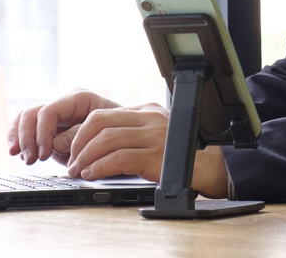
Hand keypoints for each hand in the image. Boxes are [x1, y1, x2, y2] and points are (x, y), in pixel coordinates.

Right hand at [9, 88, 120, 165]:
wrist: (129, 138)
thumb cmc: (121, 132)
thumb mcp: (104, 132)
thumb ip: (78, 135)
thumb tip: (54, 143)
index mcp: (79, 99)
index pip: (49, 111)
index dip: (42, 133)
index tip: (45, 154)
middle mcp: (64, 104)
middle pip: (32, 114)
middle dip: (27, 137)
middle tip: (31, 159)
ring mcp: (56, 116)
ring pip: (24, 118)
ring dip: (19, 138)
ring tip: (23, 157)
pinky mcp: (51, 129)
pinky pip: (26, 128)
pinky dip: (19, 140)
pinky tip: (18, 154)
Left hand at [64, 104, 229, 198]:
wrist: (212, 167)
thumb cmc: (184, 154)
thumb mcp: (159, 133)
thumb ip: (135, 132)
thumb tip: (100, 143)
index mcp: (147, 111)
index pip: (104, 114)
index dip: (82, 132)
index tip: (75, 149)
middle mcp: (149, 119)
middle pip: (100, 123)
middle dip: (79, 143)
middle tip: (72, 161)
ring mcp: (154, 136)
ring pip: (106, 139)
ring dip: (86, 157)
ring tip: (80, 170)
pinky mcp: (156, 156)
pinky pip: (119, 158)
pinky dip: (100, 167)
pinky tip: (93, 174)